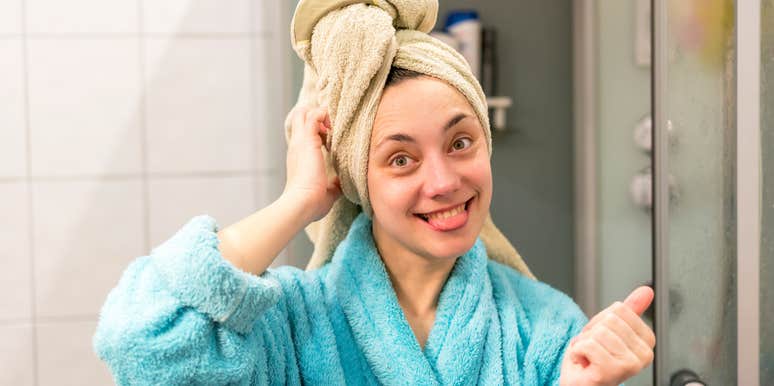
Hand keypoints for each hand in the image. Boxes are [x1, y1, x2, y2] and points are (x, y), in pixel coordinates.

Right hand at [282, 105, 341, 222]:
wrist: (302, 202)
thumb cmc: (312, 202)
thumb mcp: (326, 192)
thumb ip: (333, 185)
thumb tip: (340, 183)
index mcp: (299, 157)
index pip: (303, 133)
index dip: (317, 129)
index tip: (329, 135)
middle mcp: (297, 146)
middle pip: (299, 116)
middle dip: (316, 115)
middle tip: (330, 125)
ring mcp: (300, 141)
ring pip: (304, 112)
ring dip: (321, 113)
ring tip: (332, 125)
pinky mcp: (307, 139)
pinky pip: (315, 115)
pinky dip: (325, 114)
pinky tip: (333, 126)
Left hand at [559, 286, 655, 385]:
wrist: (581, 385)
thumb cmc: (594, 360)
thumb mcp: (610, 329)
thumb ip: (629, 310)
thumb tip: (646, 291)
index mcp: (647, 342)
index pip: (620, 309)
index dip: (602, 321)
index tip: (603, 340)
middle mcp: (644, 356)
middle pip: (609, 319)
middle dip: (592, 332)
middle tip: (594, 350)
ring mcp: (630, 365)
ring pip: (599, 332)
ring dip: (584, 343)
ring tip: (590, 357)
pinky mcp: (611, 371)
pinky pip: (588, 344)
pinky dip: (578, 352)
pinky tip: (585, 364)